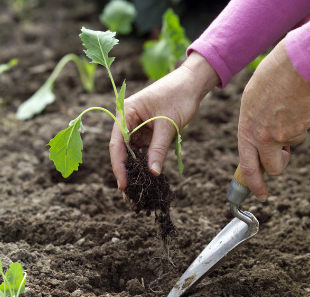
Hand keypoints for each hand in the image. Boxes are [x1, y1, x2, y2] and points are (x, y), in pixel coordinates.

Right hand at [110, 52, 218, 189]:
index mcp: (126, 112)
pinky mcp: (148, 132)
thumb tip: (153, 173)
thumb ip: (158, 148)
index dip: (118, 165)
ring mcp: (138, 127)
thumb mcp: (168, 124)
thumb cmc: (179, 96)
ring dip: (136, 169)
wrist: (192, 85)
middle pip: (122, 150)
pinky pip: (144, 150)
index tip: (123, 184)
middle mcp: (128, 121)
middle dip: (126, 170)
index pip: (117, 143)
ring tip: (138, 189)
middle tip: (129, 193)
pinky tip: (148, 176)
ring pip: (133, 152)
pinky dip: (146, 162)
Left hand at [238, 39, 309, 200]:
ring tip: (285, 111)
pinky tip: (295, 108)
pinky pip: (300, 134)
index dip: (254, 184)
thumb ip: (252, 125)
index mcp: (247, 130)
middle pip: (273, 168)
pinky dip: (298, 126)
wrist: (296, 62)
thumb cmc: (270, 77)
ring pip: (290, 147)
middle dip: (278, 164)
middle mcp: (264, 137)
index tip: (260, 194)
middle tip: (280, 154)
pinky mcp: (303, 128)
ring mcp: (286, 134)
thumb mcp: (250, 102)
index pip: (249, 167)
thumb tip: (258, 140)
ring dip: (288, 137)